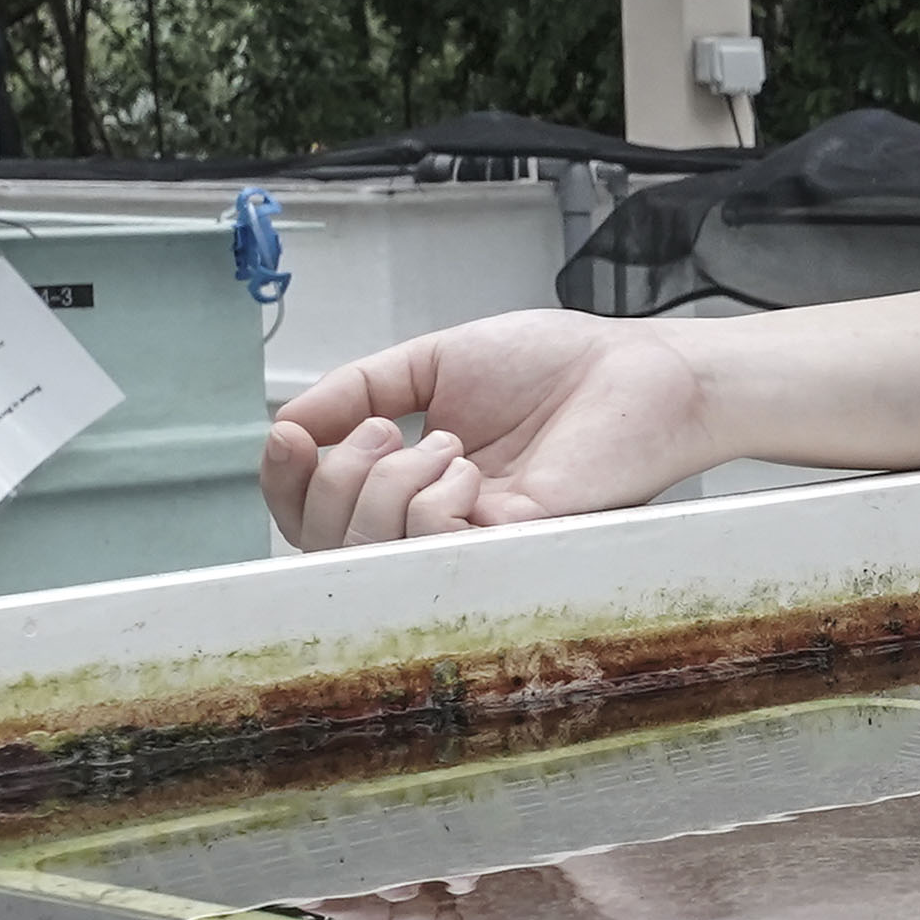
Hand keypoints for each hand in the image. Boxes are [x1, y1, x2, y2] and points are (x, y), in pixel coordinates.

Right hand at [260, 311, 724, 545]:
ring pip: (368, 556)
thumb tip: (290, 421)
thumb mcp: (433, 363)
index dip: (284, 486)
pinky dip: (429, 503)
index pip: (315, 517)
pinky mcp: (510, 553)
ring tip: (445, 443)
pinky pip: (430, 552)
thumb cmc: (556, 366)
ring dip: (384, 486)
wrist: (635, 369)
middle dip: (332, 480)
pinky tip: (469, 470)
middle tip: (386, 431)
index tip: (287, 435)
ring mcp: (471, 546)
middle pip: (324, 548)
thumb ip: (358, 388)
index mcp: (408, 484)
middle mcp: (433, 525)